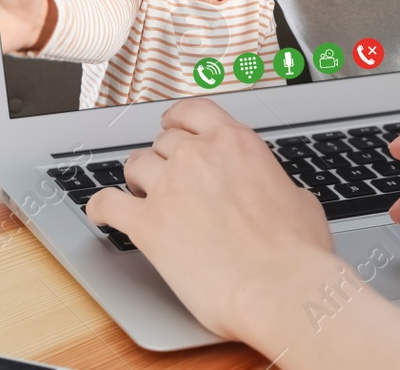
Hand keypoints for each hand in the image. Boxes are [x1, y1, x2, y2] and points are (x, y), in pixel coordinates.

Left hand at [86, 99, 336, 341]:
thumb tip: (272, 192)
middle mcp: (199, 156)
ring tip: (141, 195)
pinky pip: (107, 204)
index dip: (179, 119)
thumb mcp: (299, 199)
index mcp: (237, 144)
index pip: (194, 112)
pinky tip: (101, 212)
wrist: (280, 288)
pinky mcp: (147, 224)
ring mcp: (169, 187)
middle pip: (163, 141)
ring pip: (135, 165)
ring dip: (138, 180)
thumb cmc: (297, 253)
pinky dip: (100, 207)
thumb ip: (273, 184)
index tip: (174, 126)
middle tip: (168, 177)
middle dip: (164, 158)